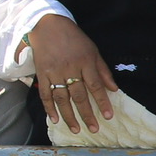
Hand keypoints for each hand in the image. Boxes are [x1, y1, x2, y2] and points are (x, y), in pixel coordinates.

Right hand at [30, 14, 116, 133]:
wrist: (47, 25)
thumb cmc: (73, 38)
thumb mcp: (93, 50)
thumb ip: (103, 70)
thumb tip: (114, 89)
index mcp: (85, 62)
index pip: (95, 86)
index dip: (102, 102)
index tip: (108, 116)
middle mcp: (69, 68)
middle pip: (79, 95)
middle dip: (87, 114)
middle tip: (93, 129)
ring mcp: (54, 72)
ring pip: (62, 98)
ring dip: (69, 115)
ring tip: (75, 129)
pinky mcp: (41, 73)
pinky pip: (45, 93)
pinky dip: (49, 107)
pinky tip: (54, 119)